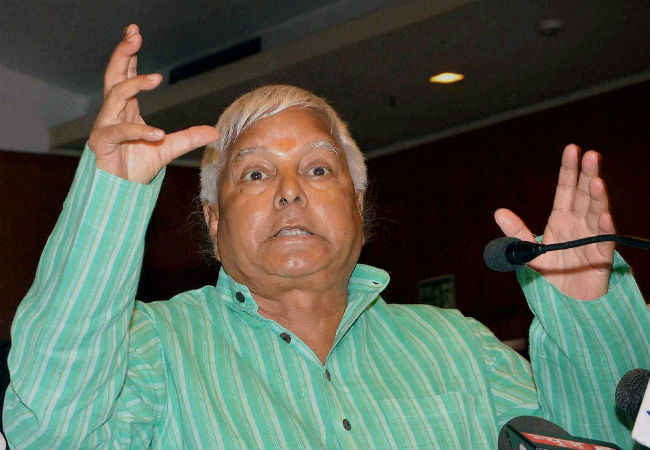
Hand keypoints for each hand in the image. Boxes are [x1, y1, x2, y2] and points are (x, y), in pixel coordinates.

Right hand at [88, 24, 218, 183]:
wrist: (120, 191)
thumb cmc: (136, 166)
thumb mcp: (168, 148)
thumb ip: (188, 138)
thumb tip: (214, 132)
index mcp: (126, 109)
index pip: (125, 75)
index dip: (130, 55)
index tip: (136, 34)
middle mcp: (114, 113)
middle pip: (114, 75)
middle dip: (123, 53)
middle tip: (133, 35)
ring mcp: (105, 126)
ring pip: (115, 95)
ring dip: (134, 85)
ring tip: (155, 78)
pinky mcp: (102, 143)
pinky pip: (120, 131)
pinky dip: (140, 130)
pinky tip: (158, 133)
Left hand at [494, 144, 614, 299]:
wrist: (567, 301)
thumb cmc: (552, 272)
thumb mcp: (528, 252)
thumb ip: (516, 233)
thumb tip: (498, 212)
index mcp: (562, 218)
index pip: (567, 188)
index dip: (569, 170)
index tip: (572, 149)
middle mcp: (580, 223)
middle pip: (585, 195)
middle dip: (588, 175)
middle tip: (591, 155)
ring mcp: (592, 238)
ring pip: (597, 213)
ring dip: (598, 197)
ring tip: (596, 181)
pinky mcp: (601, 258)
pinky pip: (604, 242)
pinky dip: (604, 229)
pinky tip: (603, 215)